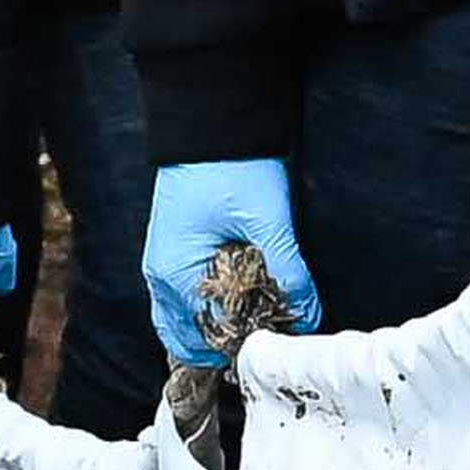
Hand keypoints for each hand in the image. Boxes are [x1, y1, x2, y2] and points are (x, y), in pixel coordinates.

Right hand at [139, 157, 315, 355]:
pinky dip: (206, 311)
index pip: (206, 335)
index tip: (276, 345)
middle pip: (184, 337)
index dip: (242, 347)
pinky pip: (184, 298)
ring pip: (181, 320)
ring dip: (212, 332)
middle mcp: (160, 274)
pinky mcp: (175, 248)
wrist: (211, 121)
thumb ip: (288, 270)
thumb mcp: (268, 219)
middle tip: (262, 347)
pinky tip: (237, 309)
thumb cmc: (232, 166)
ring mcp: (164, 261)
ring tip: (252, 333)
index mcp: (174, 272)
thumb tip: (308, 315)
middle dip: (221, 348)